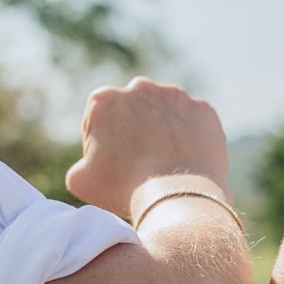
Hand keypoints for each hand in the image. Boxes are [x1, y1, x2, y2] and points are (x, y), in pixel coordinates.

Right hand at [67, 78, 231, 218]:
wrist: (175, 195)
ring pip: (166, 113)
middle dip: (136, 130)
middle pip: (134, 110)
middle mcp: (139, 87)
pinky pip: (194, 123)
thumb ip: (80, 164)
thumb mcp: (81, 180)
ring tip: (167, 164)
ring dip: (164, 131)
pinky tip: (187, 161)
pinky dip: (191, 138)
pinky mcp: (203, 109)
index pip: (100, 119)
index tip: (113, 164)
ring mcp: (175, 96)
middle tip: (141, 163)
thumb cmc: (123, 188)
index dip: (104, 143)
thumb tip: (89, 166)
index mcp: (104, 99)